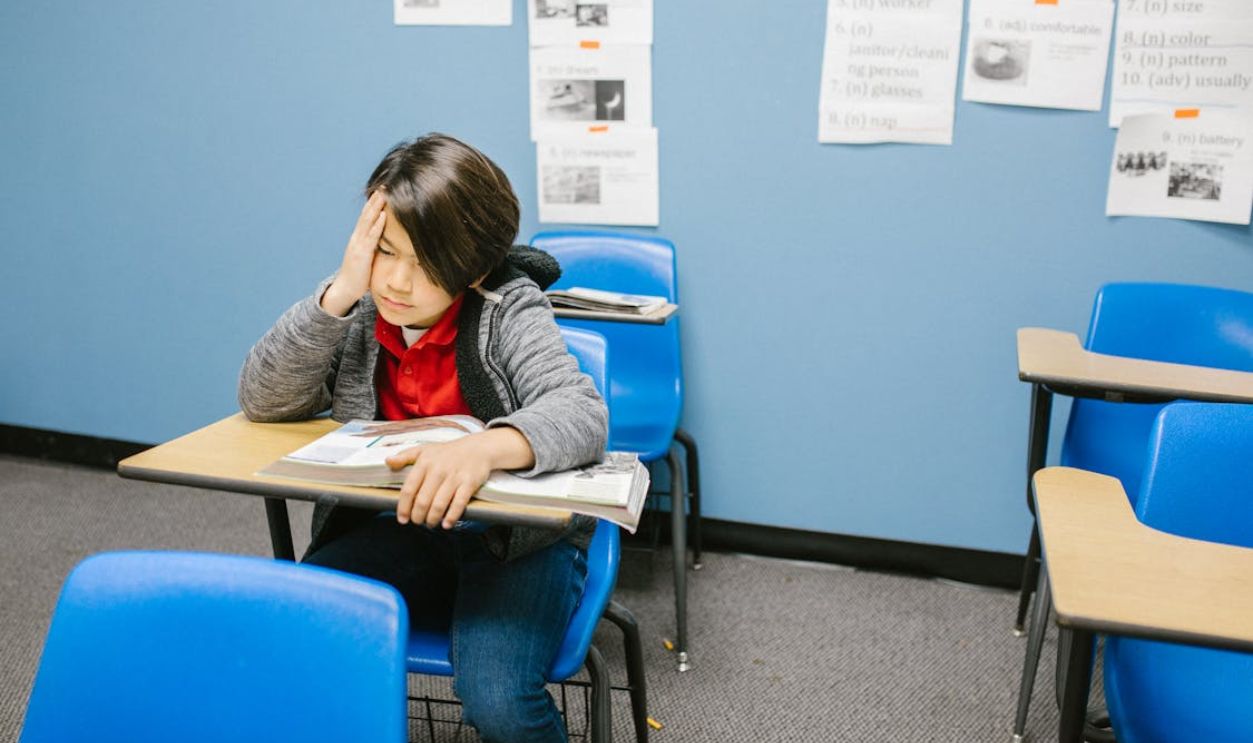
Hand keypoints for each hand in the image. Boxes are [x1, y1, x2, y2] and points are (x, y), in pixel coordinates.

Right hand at [321, 190, 386, 316]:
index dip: (374, 203)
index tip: (383, 190)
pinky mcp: (362, 253)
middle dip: (376, 199)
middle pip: (367, 213)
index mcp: (359, 238)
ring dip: (377, 206)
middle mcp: (357, 237)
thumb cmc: (360, 275)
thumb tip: (384, 241)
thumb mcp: (368, 257)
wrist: (346, 289)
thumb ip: (374, 247)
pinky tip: (384, 214)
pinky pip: (371, 236)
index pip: (367, 216)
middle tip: (384, 184)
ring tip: (384, 193)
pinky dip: (378, 224)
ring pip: (368, 221)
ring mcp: (358, 244)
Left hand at [387, 436, 493, 528]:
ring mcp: (454, 477)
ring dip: (432, 519)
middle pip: (422, 501)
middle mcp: (438, 470)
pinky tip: (446, 524)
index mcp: (424, 462)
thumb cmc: (448, 452)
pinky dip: (451, 517)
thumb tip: (388, 461)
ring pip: (438, 505)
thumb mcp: (424, 450)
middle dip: (418, 516)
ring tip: (431, 523)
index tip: (402, 519)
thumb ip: (405, 456)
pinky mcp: (469, 483)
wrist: (477, 448)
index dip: (403, 507)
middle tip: (418, 522)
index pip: (409, 489)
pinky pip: (458, 504)